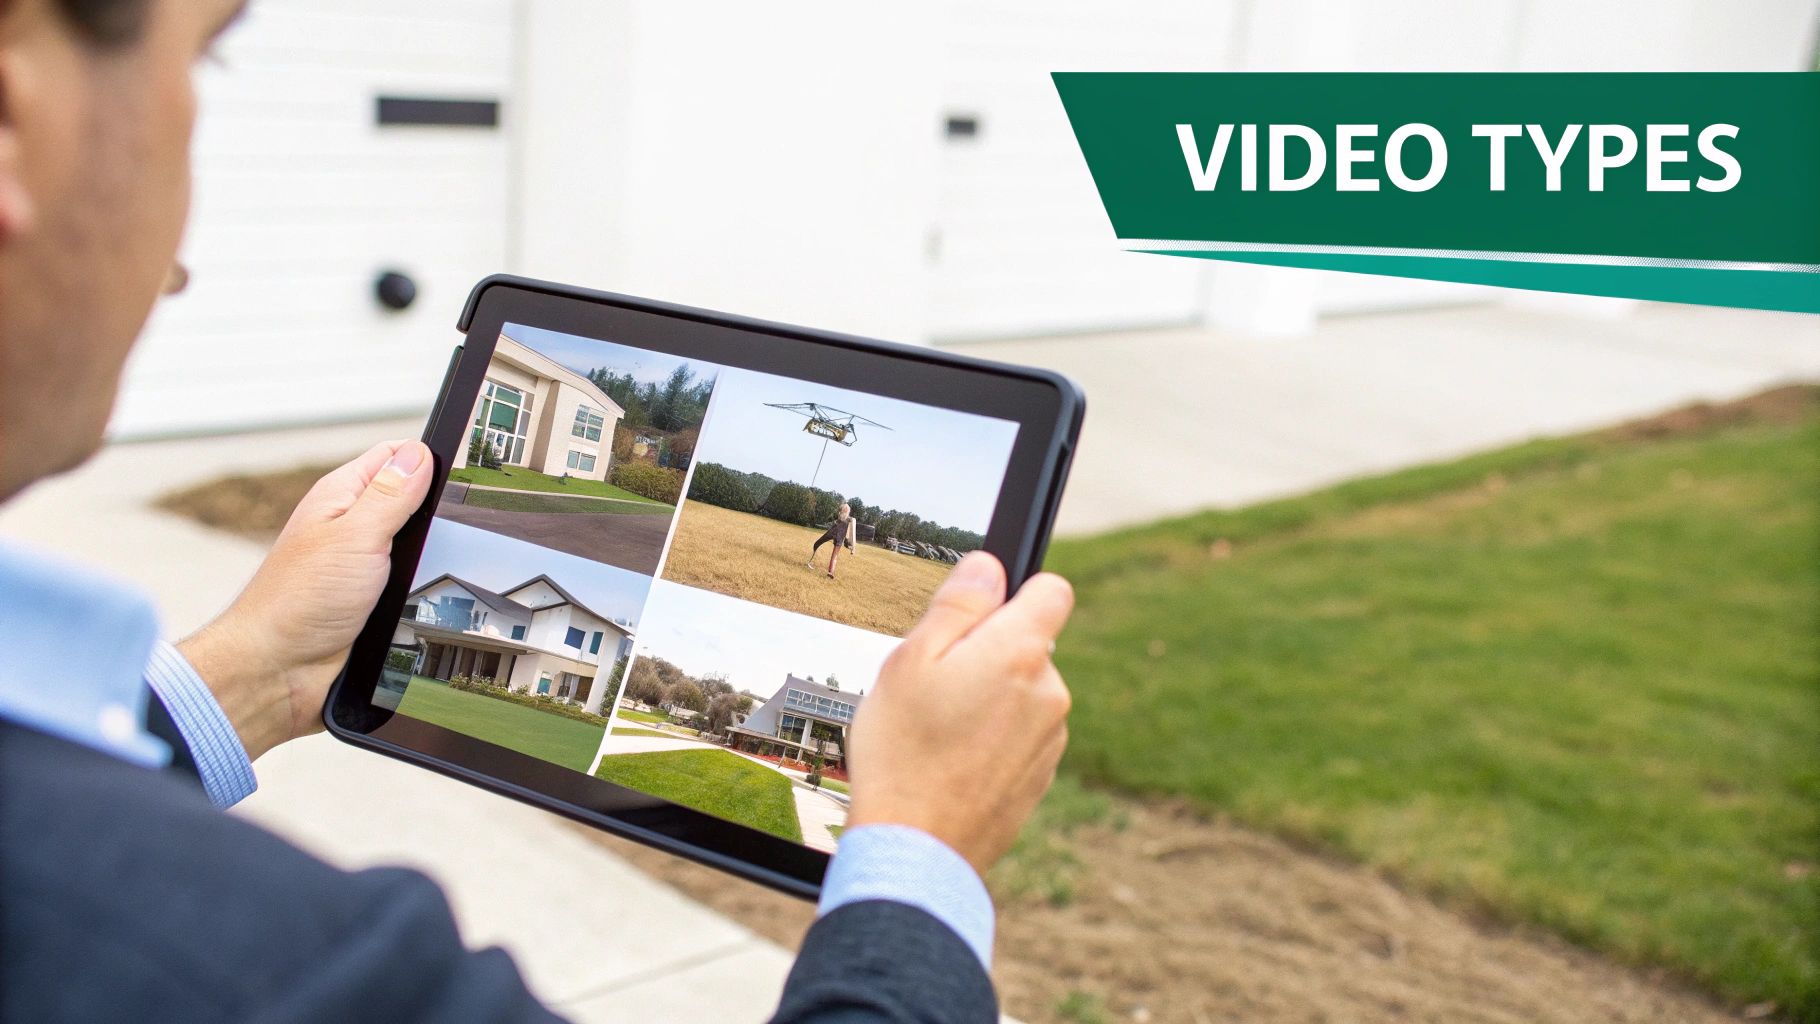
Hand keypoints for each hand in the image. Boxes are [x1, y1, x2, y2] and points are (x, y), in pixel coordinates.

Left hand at [178, 440, 433, 760]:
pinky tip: (436, 594)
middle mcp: (352, 527)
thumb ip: (390, 495)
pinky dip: (427, 588)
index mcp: (342, 497)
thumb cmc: (296, 603)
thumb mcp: (354, 536)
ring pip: (419, 547)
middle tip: (460, 522)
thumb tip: (420, 454)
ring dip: (433, 556)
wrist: (278, 674)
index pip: (395, 456)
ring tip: (447, 563)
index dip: (428, 458)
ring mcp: (364, 565)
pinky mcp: (374, 601)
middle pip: (413, 502)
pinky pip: (414, 584)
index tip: (462, 468)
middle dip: (438, 512)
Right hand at [844, 551, 1073, 876]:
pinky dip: (993, 740)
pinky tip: (952, 762)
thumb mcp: (910, 660)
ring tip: (937, 731)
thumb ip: (957, 606)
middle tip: (934, 685)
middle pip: (1029, 647)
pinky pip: (1020, 737)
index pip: (1053, 591)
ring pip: (1023, 694)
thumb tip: (989, 567)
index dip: (1016, 592)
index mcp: (1020, 653)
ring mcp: (1051, 739)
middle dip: (989, 654)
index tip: (979, 614)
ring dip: (991, 700)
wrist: (915, 849)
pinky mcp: (1041, 777)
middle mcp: (1050, 693)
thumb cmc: (902, 752)